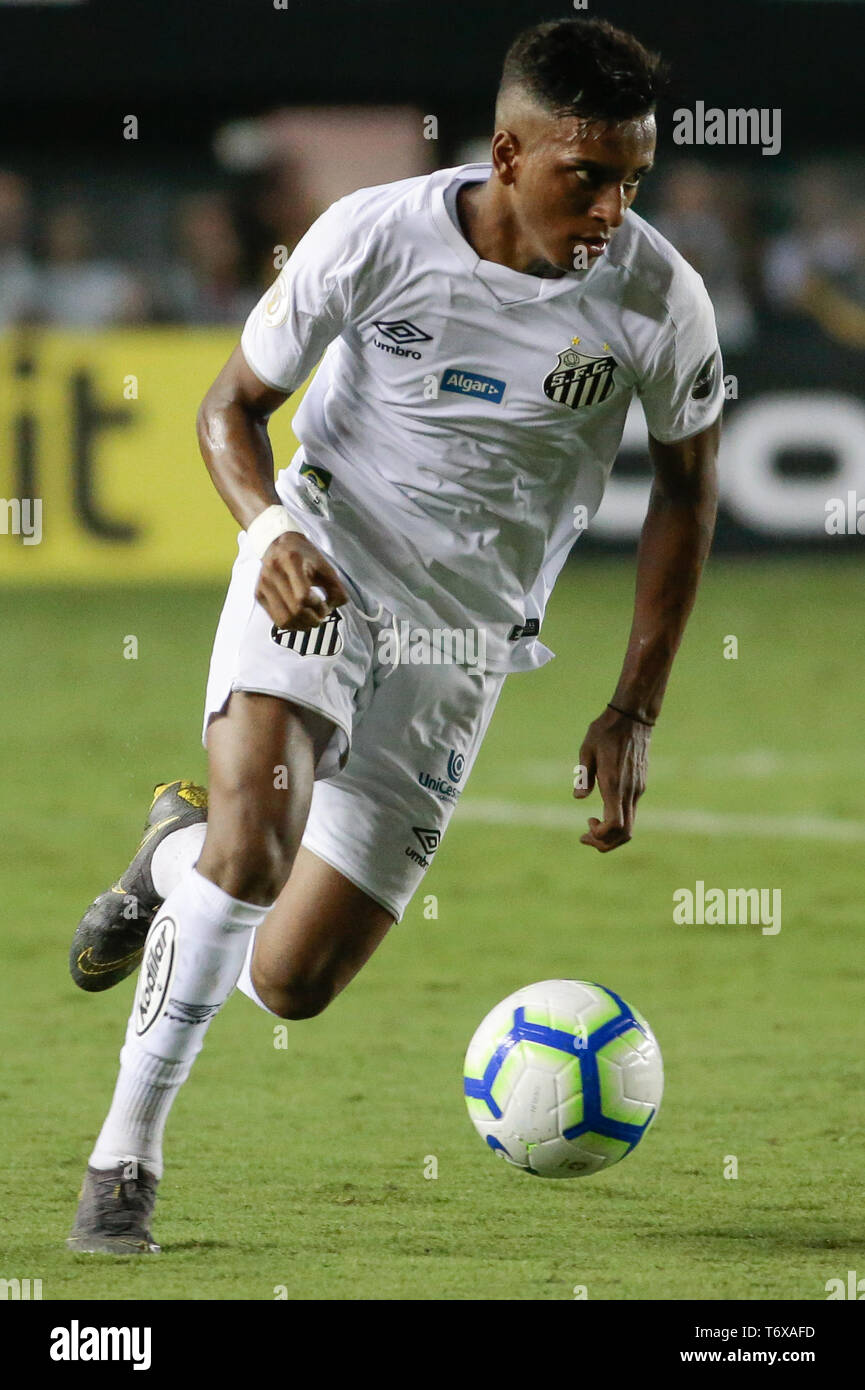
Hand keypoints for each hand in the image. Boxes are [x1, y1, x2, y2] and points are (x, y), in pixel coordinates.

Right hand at [256, 533, 347, 631]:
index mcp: (291, 561)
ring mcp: (263, 584)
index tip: (325, 606)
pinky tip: (301, 620)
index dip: (317, 607)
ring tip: (311, 620)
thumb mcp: (324, 565)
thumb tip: (337, 605)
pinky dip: (292, 625)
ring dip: (302, 625)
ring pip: (284, 620)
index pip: (303, 596)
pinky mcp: (259, 594)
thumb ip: (336, 586)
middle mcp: (273, 572)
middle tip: (320, 616)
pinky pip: (276, 619)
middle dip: (312, 619)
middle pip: (294, 611)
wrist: (278, 543)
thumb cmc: (304, 555)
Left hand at [573, 706, 651, 851]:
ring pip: (630, 825)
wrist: (633, 717)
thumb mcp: (587, 749)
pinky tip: (602, 811)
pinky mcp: (640, 785)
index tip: (586, 826)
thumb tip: (578, 798)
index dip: (600, 835)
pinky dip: (617, 821)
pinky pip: (631, 812)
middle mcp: (629, 791)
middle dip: (605, 843)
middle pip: (625, 833)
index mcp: (614, 784)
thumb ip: (584, 776)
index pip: (615, 825)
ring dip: (611, 834)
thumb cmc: (605, 731)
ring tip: (592, 826)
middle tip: (586, 837)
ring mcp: (637, 789)